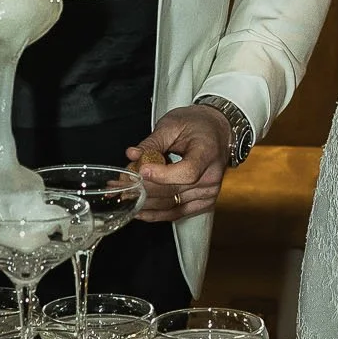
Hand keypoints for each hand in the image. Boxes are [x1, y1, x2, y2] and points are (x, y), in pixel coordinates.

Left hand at [124, 105, 232, 222]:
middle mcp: (211, 176)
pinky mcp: (203, 202)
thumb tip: (132, 155)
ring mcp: (208, 192)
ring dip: (144, 203)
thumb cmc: (197, 125)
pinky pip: (177, 213)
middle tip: (120, 183)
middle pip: (173, 191)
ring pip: (171, 204)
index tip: (142, 170)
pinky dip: (156, 213)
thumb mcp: (173, 125)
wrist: (216, 132)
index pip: (187, 172)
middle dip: (142, 188)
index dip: (163, 175)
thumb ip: (152, 142)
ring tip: (123, 196)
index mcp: (207, 153)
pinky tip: (139, 210)